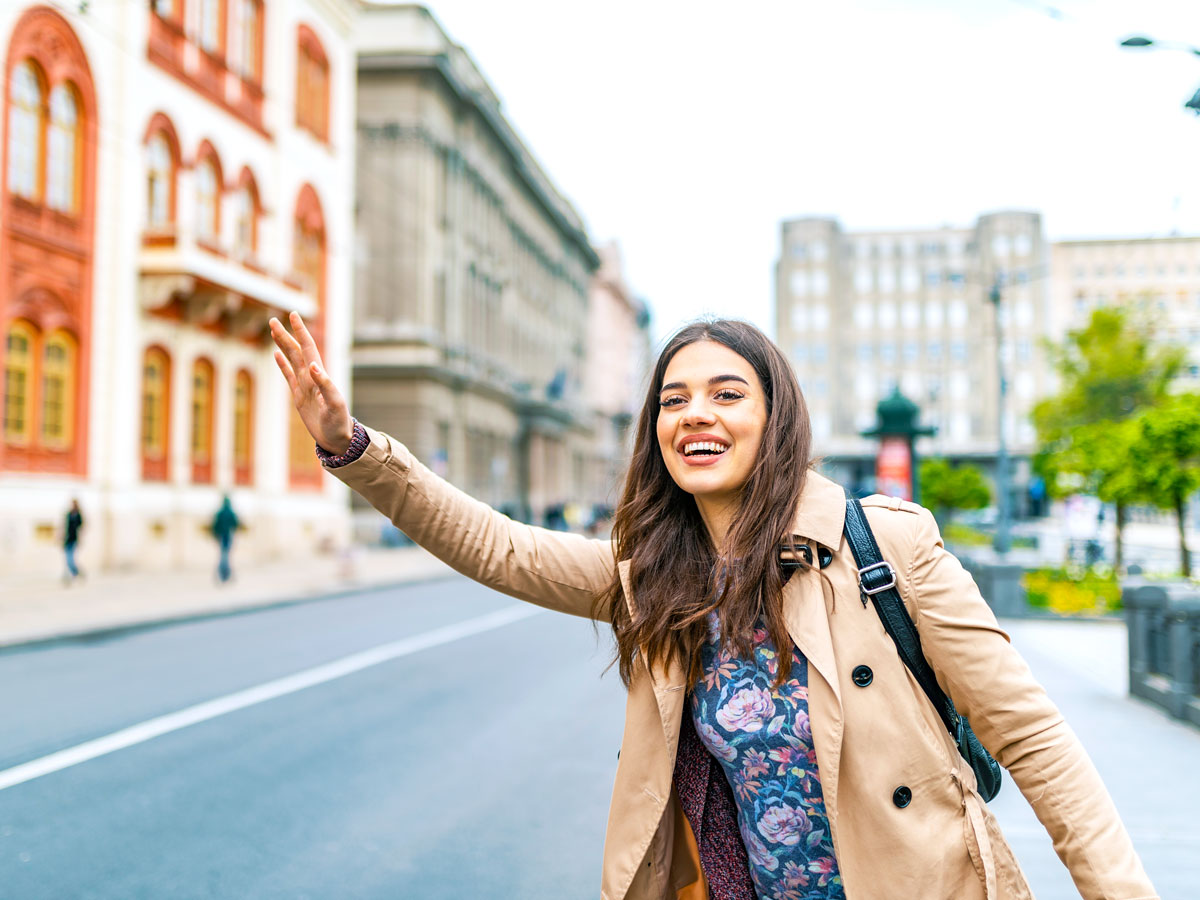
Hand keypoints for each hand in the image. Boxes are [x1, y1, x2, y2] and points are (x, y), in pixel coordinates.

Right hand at [269, 311, 353, 454]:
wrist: (338, 439)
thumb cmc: (339, 422)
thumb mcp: (334, 403)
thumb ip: (324, 384)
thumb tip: (313, 365)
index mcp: (320, 376)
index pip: (308, 349)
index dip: (301, 332)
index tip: (293, 315)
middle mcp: (311, 377)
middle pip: (296, 351)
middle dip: (286, 335)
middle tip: (273, 319)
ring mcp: (304, 386)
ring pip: (291, 360)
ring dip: (282, 345)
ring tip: (273, 330)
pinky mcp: (299, 396)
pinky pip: (288, 376)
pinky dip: (282, 364)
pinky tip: (277, 354)